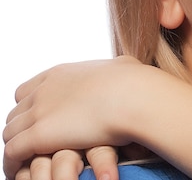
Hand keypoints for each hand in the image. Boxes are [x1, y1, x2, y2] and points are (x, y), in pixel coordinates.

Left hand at [3, 58, 142, 179]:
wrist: (132, 96)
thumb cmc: (133, 82)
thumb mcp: (119, 67)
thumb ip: (111, 70)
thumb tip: (120, 68)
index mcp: (60, 73)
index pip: (26, 91)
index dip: (31, 107)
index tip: (41, 119)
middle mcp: (44, 90)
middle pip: (15, 113)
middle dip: (22, 128)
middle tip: (34, 144)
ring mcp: (39, 112)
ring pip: (10, 133)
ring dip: (17, 147)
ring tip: (26, 162)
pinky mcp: (38, 135)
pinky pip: (11, 153)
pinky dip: (12, 163)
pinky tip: (20, 171)